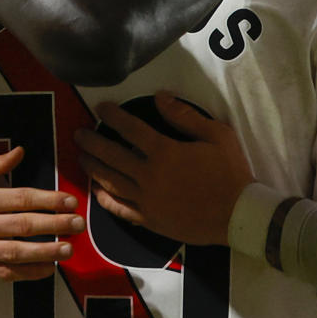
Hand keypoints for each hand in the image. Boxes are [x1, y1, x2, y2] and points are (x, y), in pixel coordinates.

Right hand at [0, 147, 85, 279]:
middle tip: (78, 224)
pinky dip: (28, 272)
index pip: (19, 198)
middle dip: (54, 224)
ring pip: (15, 252)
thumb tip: (20, 151)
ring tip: (68, 248)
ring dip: (45, 251)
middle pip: (21, 225)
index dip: (47, 200)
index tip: (70, 201)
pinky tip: (48, 268)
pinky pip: (5, 273)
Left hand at [74, 93, 252, 245]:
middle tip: (78, 134)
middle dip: (92, 142)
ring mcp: (147, 200)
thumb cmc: (230, 173)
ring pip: (111, 182)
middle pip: (112, 155)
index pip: (131, 129)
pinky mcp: (149, 219)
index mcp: (165, 152)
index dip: (113, 116)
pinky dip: (105, 199)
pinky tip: (96, 191)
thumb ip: (185, 116)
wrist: (238, 215)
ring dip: (93, 168)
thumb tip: (161, 97)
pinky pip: (120, 209)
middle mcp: (149, 175)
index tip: (101, 108)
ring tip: (81, 158)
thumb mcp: (216, 135)